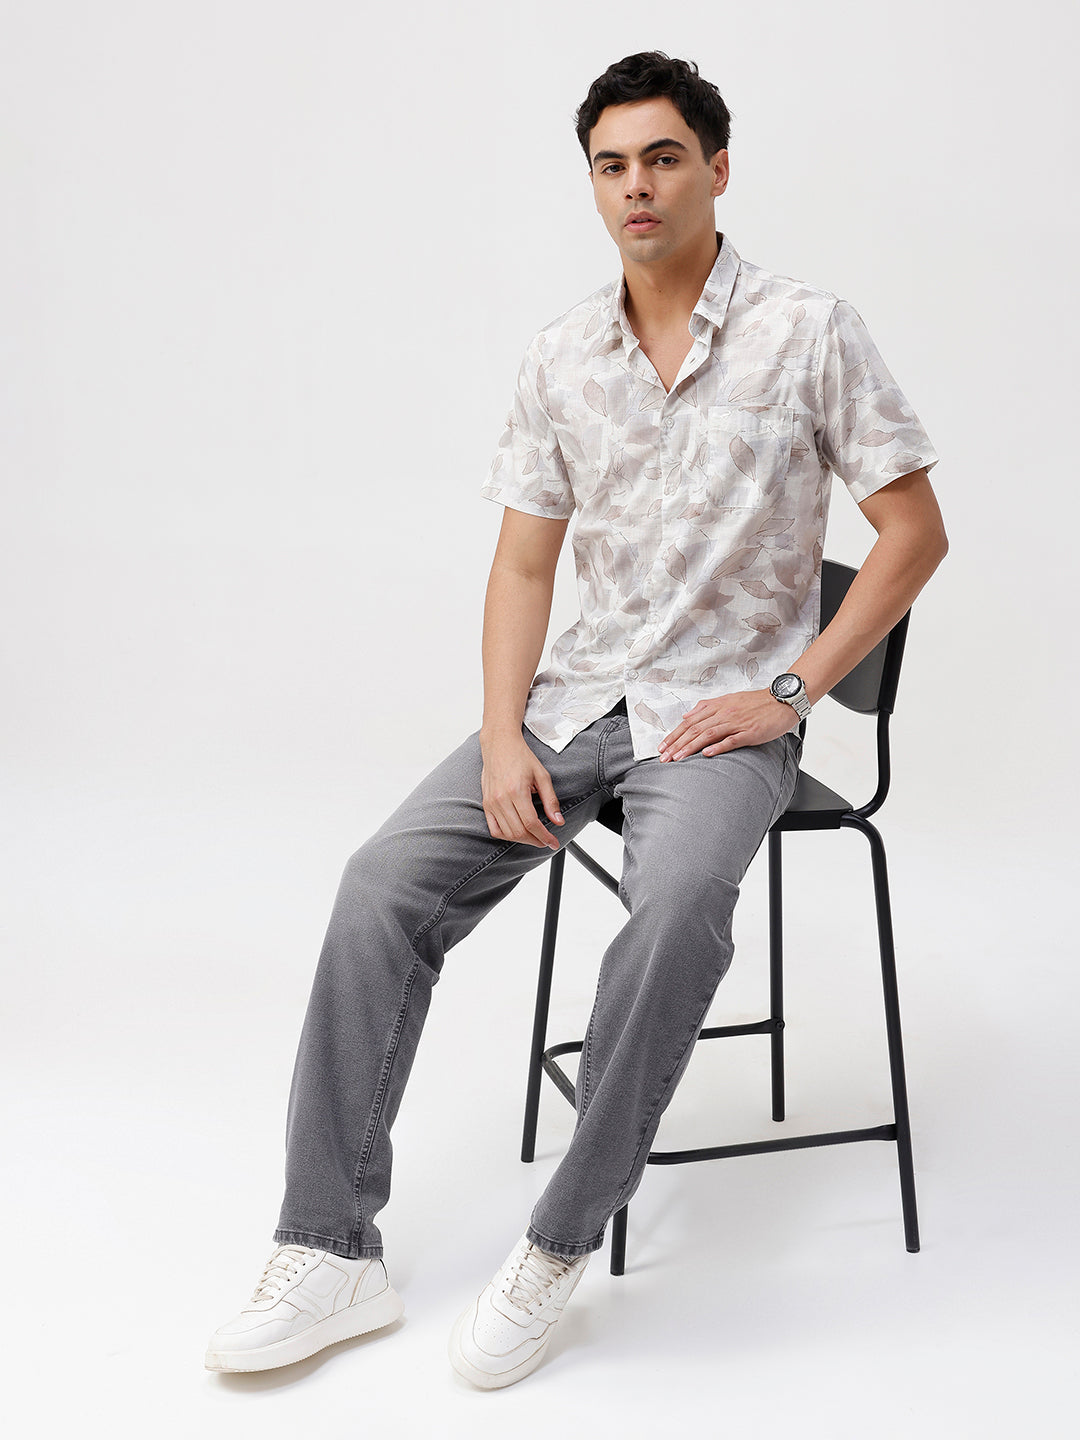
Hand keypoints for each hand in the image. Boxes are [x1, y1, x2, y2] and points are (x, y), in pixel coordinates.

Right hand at [480, 733, 564, 849]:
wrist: (500, 744)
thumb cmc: (520, 756)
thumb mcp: (542, 775)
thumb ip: (550, 800)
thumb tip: (558, 821)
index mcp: (516, 791)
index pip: (531, 823)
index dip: (544, 836)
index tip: (553, 842)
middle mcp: (501, 799)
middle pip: (519, 832)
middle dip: (535, 841)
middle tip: (546, 841)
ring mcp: (491, 802)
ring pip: (507, 833)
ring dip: (522, 840)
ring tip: (534, 838)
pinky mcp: (486, 803)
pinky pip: (494, 828)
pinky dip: (506, 836)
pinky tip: (517, 834)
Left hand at [658, 690, 796, 760]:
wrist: (782, 700)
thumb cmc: (757, 703)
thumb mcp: (728, 700)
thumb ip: (706, 707)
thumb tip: (687, 715)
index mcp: (718, 706)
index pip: (690, 721)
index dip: (674, 734)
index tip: (662, 746)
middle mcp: (724, 713)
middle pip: (695, 729)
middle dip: (677, 744)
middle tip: (664, 757)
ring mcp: (737, 723)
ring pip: (708, 735)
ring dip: (690, 747)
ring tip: (678, 758)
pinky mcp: (750, 732)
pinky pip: (731, 740)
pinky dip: (718, 747)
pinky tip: (706, 754)